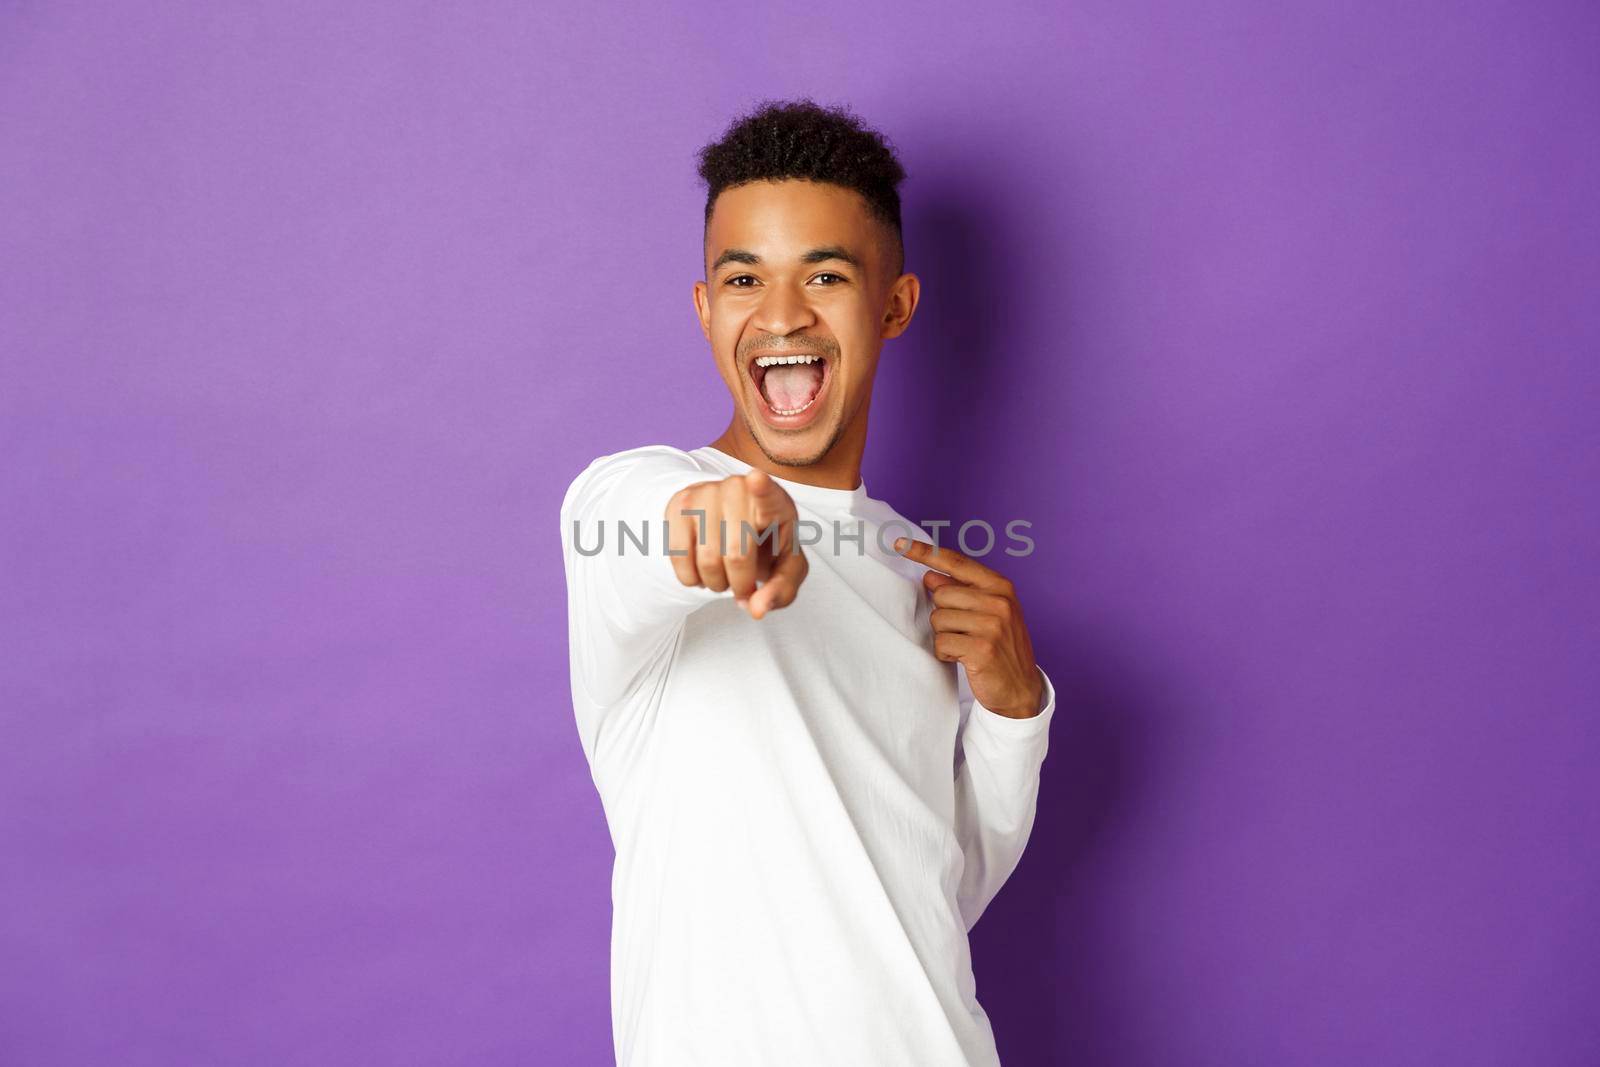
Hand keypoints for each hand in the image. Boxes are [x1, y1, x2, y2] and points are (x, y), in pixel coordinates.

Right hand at [665, 470, 808, 618]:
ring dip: (715, 584)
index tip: (756, 478)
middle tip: (744, 587)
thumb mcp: (786, 569)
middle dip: (740, 585)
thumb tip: (756, 610)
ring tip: (724, 576)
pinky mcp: (680, 504)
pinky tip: (702, 570)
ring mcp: (707, 493)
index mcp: (775, 501)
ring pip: (706, 559)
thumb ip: (781, 591)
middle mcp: (739, 489)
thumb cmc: (768, 546)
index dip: (762, 488)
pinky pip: (679, 556)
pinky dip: (691, 578)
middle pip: (737, 555)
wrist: (734, 521)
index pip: (768, 493)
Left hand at [894, 537, 1042, 718]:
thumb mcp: (989, 612)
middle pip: (940, 595)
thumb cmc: (1001, 646)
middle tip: (964, 632)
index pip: (956, 562)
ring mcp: (992, 625)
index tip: (899, 543)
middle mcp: (999, 601)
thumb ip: (962, 591)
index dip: (925, 552)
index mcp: (1000, 586)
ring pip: (938, 620)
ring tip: (966, 646)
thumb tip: (930, 576)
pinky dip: (946, 654)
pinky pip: (941, 643)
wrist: (1021, 688)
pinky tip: (964, 659)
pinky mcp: (982, 649)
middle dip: (943, 615)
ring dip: (945, 636)